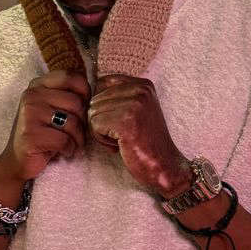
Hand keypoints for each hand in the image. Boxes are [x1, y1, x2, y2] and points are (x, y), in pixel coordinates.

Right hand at [0, 70, 89, 186]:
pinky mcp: (31, 135)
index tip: (82, 108)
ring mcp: (29, 114)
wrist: (17, 159)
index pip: (71, 77)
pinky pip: (64, 140)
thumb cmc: (42, 133)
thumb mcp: (51, 107)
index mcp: (38, 84)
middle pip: (76, 102)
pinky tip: (63, 151)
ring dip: (78, 138)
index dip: (85, 92)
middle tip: (76, 133)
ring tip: (71, 143)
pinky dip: (69, 149)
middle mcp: (32, 95)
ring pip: (72, 122)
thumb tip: (95, 95)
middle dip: (82, 122)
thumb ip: (67, 95)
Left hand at [88, 74, 189, 196]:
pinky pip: (94, 125)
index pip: (102, 83)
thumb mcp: (136, 110)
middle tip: (123, 134)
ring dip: (102, 131)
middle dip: (102, 120)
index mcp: (143, 84)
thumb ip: (117, 97)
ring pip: (93, 112)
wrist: (164, 166)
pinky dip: (102, 140)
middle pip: (95, 99)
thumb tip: (86, 90)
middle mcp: (140, 90)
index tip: (121, 120)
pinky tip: (120, 145)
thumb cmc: (145, 142)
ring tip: (123, 140)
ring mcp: (134, 104)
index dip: (103, 105)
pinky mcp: (126, 121)